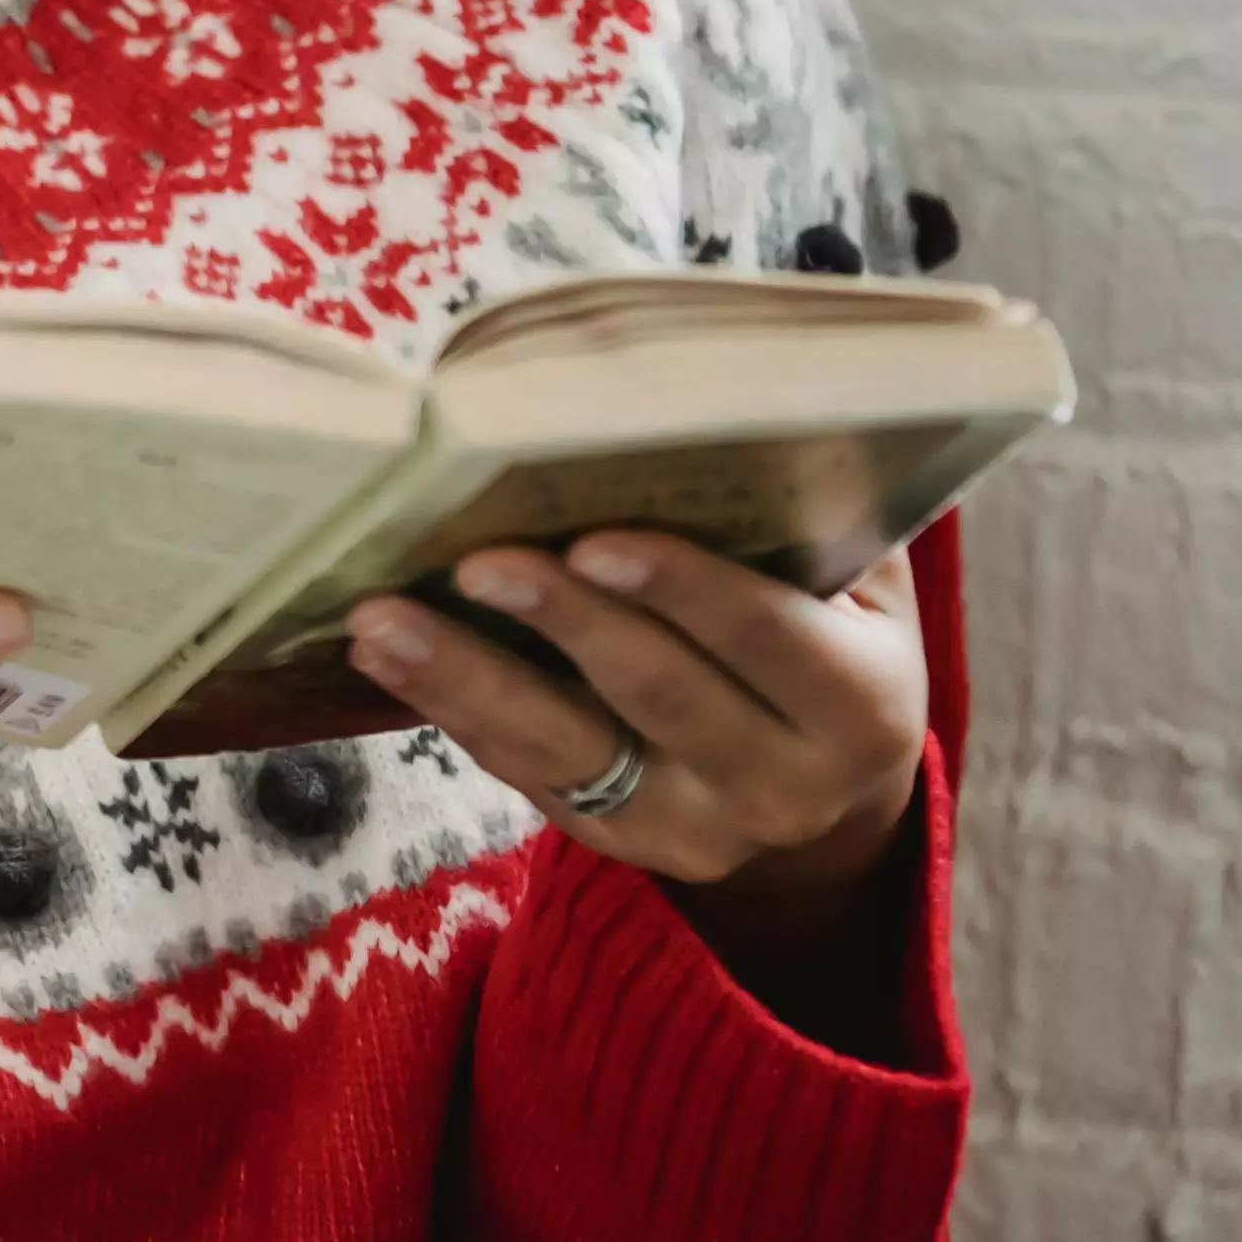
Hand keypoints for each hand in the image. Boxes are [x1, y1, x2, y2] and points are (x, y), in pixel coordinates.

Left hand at [344, 532, 929, 1005]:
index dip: (684, 590)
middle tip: (475, 562)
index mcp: (862, 708)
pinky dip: (451, 710)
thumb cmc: (828, 634)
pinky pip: (525, 774)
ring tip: (380, 619)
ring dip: (464, 678)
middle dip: (562, 624)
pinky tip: (383, 657)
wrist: (825, 781)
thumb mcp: (857, 584)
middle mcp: (787, 788)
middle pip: (659, 696)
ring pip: (566, 749)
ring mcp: (697, 831)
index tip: (595, 540)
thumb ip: (807, 514)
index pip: (768, 640)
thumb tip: (707, 396)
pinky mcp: (618, 844)